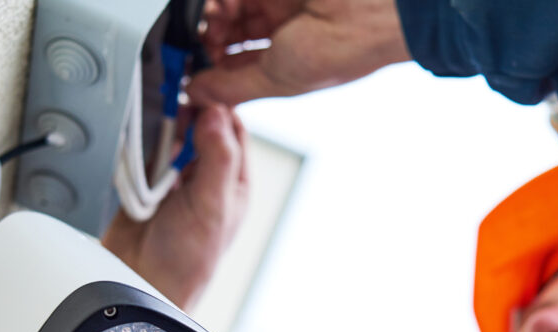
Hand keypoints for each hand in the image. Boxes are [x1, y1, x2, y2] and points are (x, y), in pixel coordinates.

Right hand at [101, 104, 247, 310]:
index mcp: (233, 181)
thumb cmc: (186, 260)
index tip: (201, 86)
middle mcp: (207, 177)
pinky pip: (145, 150)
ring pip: (173, 135)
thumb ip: (217, 158)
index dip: (219, 103)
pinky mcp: (147, 182)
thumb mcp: (211, 205)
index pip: (233, 128)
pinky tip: (140, 140)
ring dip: (163, 126)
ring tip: (157, 118)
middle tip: (173, 97)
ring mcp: (176, 179)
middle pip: (201, 126)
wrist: (141, 284)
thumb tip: (218, 113)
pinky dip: (142, 141)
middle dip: (188, 109)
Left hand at [187, 0, 410, 105]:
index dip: (213, 69)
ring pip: (231, 8)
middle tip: (205, 43)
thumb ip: (230, 87)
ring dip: (215, 15)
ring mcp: (279, 5)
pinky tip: (222, 5)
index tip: (194, 73)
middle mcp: (281, 32)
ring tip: (217, 19)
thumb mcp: (275, 80)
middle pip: (230, 33)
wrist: (364, 14)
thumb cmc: (339, 51)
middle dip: (211, 39)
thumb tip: (196, 96)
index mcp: (285, 62)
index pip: (237, 65)